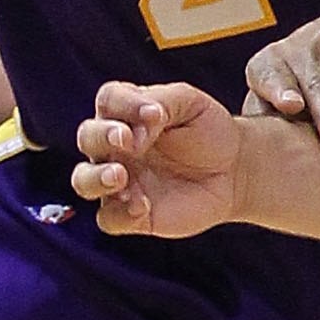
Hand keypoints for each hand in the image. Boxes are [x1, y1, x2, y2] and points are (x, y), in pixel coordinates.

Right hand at [74, 82, 242, 238]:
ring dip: (96, 178)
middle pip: (88, 137)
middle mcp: (114, 147)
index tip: (155, 115)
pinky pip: (109, 219)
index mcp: (125, 112)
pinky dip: (119, 214)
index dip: (126, 106)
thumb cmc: (207, 130)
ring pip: (84, 181)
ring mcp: (119, 181)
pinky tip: (142, 206)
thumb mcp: (191, 103)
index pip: (109, 101)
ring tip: (120, 176)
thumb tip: (137, 127)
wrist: (235, 170)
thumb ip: (162, 102)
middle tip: (127, 140)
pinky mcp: (131, 214)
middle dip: (102, 137)